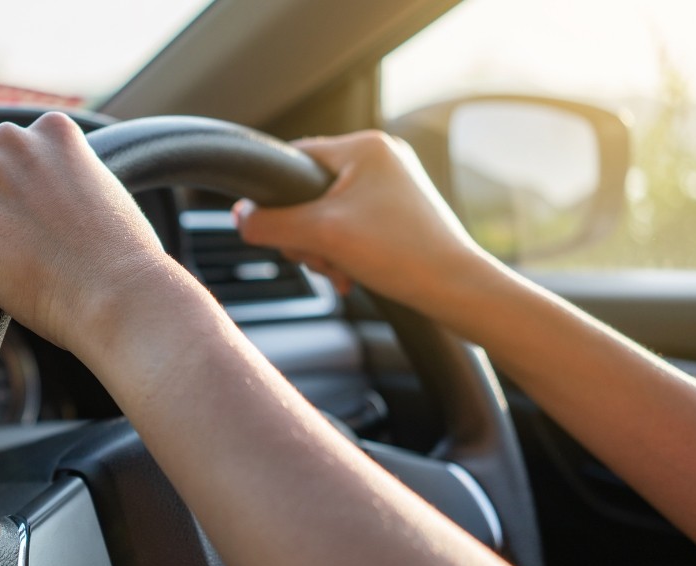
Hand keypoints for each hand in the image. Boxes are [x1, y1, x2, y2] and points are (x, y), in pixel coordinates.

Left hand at [0, 112, 175, 353]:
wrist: (114, 292)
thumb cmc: (122, 259)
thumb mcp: (104, 194)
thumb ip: (69, 180)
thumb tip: (48, 203)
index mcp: (54, 129)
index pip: (19, 155)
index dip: (26, 194)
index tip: (39, 224)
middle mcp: (13, 140)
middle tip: (24, 250)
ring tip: (11, 268)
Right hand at [232, 130, 498, 311]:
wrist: (457, 289)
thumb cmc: (400, 253)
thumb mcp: (320, 235)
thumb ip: (270, 223)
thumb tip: (239, 217)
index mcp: (365, 146)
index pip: (294, 159)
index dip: (276, 197)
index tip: (275, 229)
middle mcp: (382, 158)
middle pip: (309, 191)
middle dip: (304, 232)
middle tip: (317, 257)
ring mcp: (393, 186)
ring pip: (328, 214)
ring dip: (323, 247)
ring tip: (339, 270)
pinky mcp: (400, 213)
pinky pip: (351, 227)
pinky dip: (343, 252)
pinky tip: (349, 275)